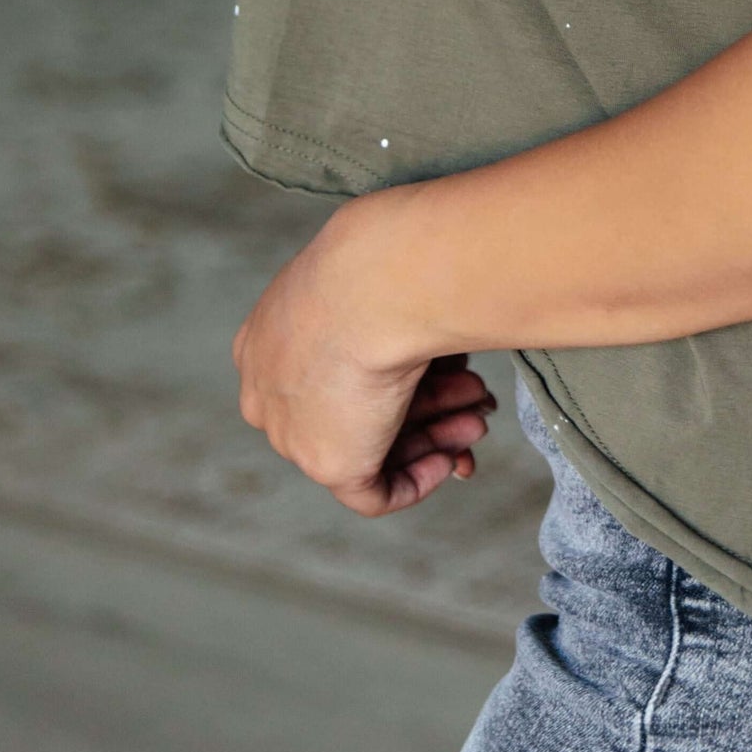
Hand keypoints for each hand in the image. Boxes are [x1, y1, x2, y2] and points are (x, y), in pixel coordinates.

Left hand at [233, 202, 494, 516]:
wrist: (374, 282)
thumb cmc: (385, 259)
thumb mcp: (377, 279)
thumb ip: (392, 313)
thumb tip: (432, 337)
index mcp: (271, 334)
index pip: (332, 370)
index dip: (392, 373)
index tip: (446, 367)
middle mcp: (272, 384)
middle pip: (355, 408)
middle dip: (426, 404)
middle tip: (477, 395)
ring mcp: (294, 428)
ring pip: (372, 442)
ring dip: (436, 433)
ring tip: (480, 418)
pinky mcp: (327, 462)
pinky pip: (373, 491)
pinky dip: (416, 479)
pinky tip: (450, 458)